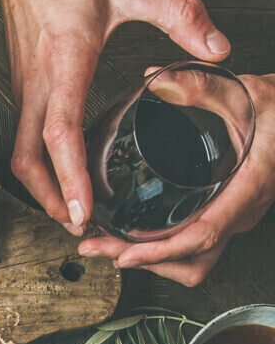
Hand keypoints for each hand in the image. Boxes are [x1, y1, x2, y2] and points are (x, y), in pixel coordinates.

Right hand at [0, 0, 229, 231]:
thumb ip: (181, 14)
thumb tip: (217, 48)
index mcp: (64, 61)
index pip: (61, 132)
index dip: (70, 176)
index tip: (82, 209)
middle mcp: (37, 83)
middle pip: (28, 160)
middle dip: (49, 198)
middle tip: (77, 224)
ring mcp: (24, 88)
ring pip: (21, 154)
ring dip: (41, 187)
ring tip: (70, 208)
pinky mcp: (23, 88)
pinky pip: (24, 138)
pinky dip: (40, 165)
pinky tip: (63, 172)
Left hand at [78, 72, 274, 283]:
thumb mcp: (242, 91)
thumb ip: (201, 86)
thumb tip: (158, 80)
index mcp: (247, 187)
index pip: (203, 235)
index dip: (160, 252)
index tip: (123, 256)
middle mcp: (241, 211)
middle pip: (191, 260)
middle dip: (141, 260)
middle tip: (97, 246)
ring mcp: (234, 218)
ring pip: (193, 263)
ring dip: (150, 262)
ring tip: (107, 245)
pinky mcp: (225, 217)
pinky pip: (194, 250)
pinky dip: (161, 252)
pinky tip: (132, 238)